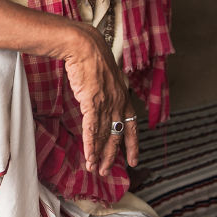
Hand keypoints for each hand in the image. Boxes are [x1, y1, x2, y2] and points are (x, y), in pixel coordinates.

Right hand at [61, 24, 138, 176]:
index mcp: (123, 96)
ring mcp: (106, 103)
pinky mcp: (92, 102)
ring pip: (104, 136)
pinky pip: (92, 130)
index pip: (132, 126)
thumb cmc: (91, 56)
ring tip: (96, 169)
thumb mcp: (104, 76)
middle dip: (113, 156)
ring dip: (100, 155)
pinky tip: (89, 157)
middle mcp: (118, 102)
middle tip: (108, 171)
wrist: (83, 45)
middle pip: (117, 135)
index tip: (133, 160)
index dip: (132, 145)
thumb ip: (105, 91)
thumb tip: (99, 100)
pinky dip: (90, 146)